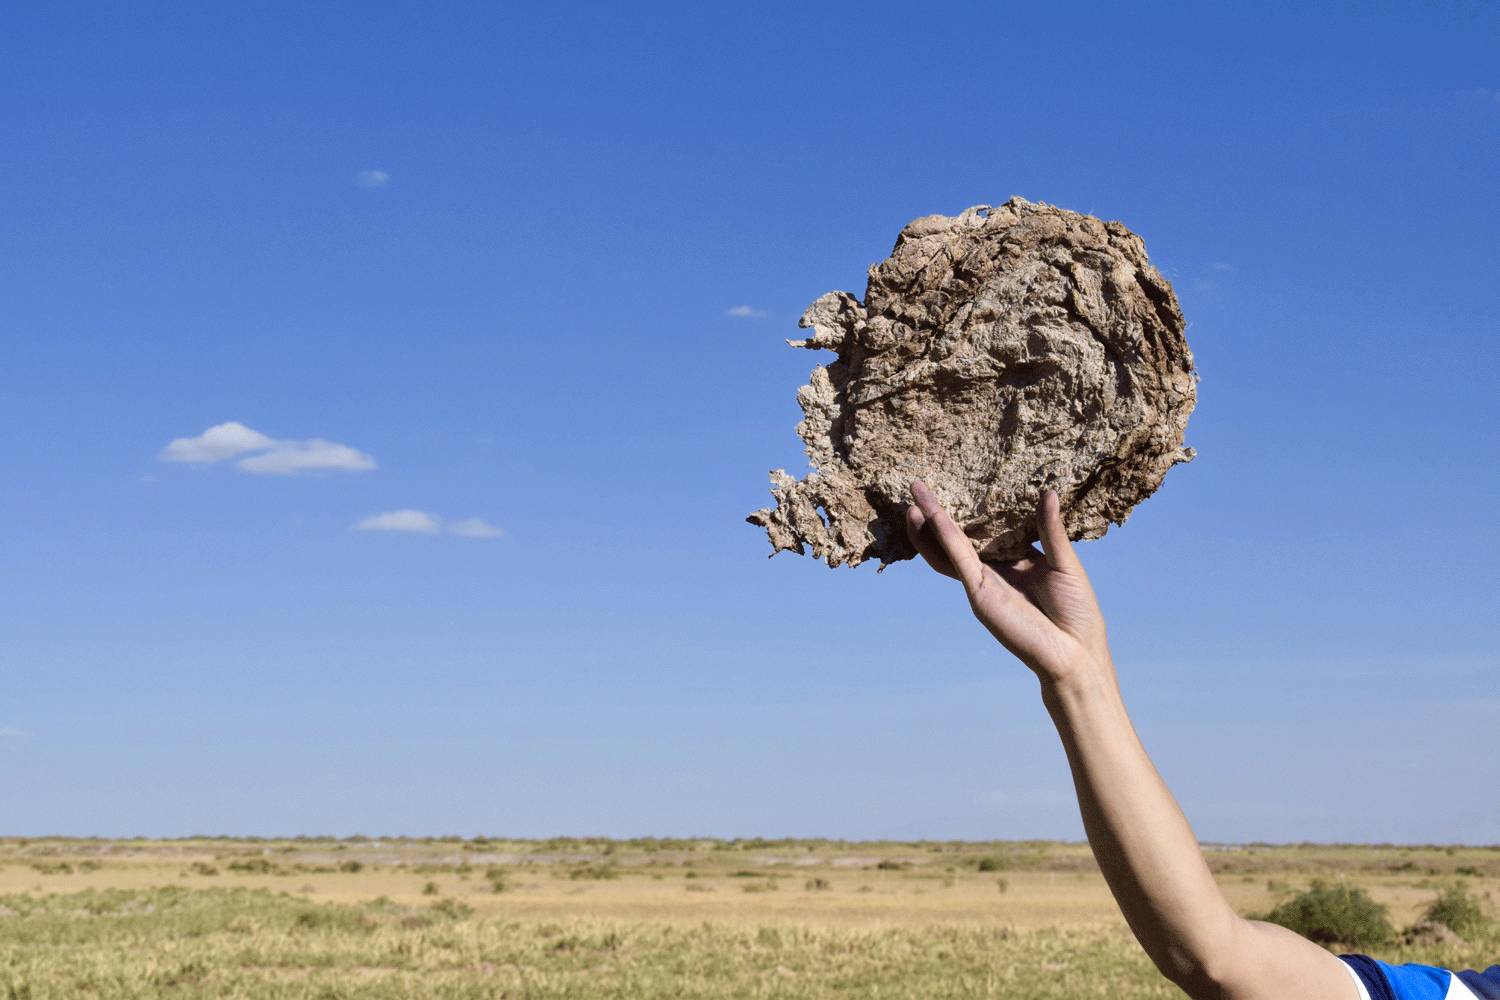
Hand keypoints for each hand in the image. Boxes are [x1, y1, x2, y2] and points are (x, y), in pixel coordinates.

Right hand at [905, 480, 1110, 684]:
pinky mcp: (979, 592)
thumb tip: (1048, 492)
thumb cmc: (1077, 612)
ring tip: (913, 499)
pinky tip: (932, 517)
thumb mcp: (1066, 563)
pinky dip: (943, 538)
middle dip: (937, 513)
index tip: (961, 483)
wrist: (1074, 652)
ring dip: (929, 525)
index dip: (972, 509)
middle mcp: (994, 569)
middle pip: (958, 537)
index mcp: (1016, 559)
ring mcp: (983, 581)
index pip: (988, 529)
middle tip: (918, 487)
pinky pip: (957, 560)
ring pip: (948, 548)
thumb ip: (1051, 530)